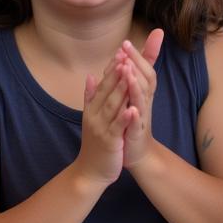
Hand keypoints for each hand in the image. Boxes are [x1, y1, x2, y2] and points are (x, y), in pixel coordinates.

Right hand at [77, 60, 132, 186]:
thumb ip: (91, 96)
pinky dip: (124, 117)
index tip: (121, 50)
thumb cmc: (95, 144)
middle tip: (125, 53)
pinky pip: (117, 127)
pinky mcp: (109, 142)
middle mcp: (95, 115)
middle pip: (107, 90)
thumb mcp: (91, 117)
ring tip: (128, 72)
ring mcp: (101, 128)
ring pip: (112, 105)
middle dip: (116, 72)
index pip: (103, 83)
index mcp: (93, 107)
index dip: (112, 67)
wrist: (90, 172)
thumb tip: (90, 76)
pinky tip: (132, 108)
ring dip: (120, 88)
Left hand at [119, 29, 162, 167]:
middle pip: (145, 77)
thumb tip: (122, 56)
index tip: (125, 40)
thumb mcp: (128, 97)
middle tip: (126, 46)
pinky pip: (137, 121)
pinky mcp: (137, 131)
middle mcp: (144, 101)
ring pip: (142, 96)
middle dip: (136, 61)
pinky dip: (135, 113)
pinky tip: (132, 106)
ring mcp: (142, 116)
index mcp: (141, 92)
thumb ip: (126, 78)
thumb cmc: (131, 122)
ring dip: (135, 82)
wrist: (137, 152)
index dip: (136, 55)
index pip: (143, 68)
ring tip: (128, 69)